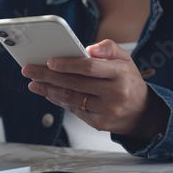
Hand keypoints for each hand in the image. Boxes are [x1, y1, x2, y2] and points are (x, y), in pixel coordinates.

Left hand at [21, 39, 168, 138]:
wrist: (143, 113)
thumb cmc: (128, 81)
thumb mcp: (125, 59)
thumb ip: (109, 48)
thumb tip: (88, 48)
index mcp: (120, 74)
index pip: (89, 67)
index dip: (67, 64)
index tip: (49, 61)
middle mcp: (114, 93)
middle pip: (75, 83)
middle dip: (48, 76)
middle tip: (29, 70)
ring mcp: (107, 111)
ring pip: (72, 98)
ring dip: (48, 90)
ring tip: (33, 83)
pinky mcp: (100, 124)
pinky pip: (75, 110)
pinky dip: (59, 101)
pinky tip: (48, 94)